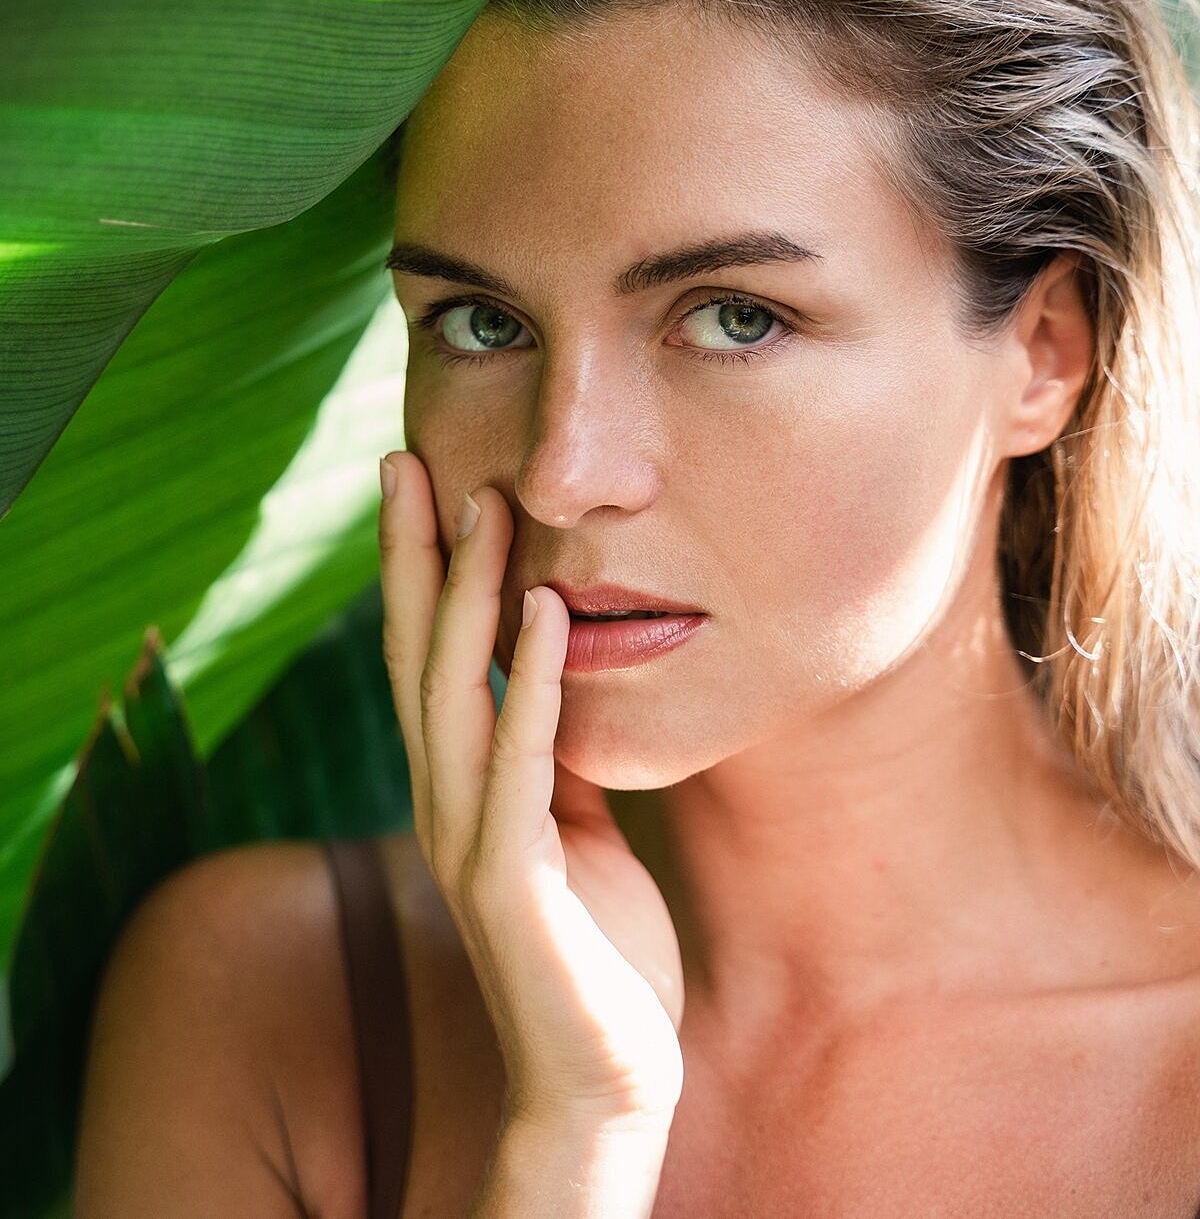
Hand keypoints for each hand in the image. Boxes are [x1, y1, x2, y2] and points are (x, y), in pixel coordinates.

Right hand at [378, 450, 684, 1132]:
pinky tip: (541, 609)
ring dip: (466, 594)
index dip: (418, 573)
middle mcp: (447, 804)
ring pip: (453, 694)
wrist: (605, 1080)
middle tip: (407, 460)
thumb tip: (559, 675)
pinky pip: (522, 762)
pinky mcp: (513, 884)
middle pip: (417, 657)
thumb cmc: (597, 949)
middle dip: (412, 558)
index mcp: (460, 789)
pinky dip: (527, 681)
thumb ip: (553, 756)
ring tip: (482, 505)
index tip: (423, 483)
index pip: (426, 660)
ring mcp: (472, 843)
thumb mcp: (575, 828)